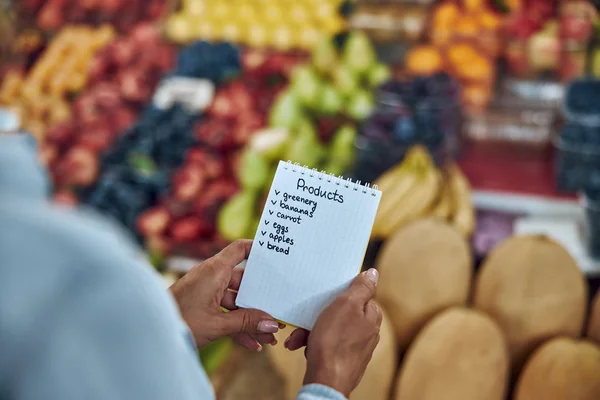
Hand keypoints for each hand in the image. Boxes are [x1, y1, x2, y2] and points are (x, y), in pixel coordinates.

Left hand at [170, 239, 281, 350]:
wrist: (149, 334)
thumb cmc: (180, 322)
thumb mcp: (218, 324)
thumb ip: (247, 322)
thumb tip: (272, 323)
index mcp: (214, 270)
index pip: (240, 249)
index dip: (257, 249)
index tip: (275, 255)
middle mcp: (211, 277)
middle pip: (242, 281)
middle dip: (260, 299)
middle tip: (279, 308)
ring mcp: (206, 292)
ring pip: (235, 301)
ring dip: (251, 319)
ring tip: (270, 336)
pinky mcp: (201, 307)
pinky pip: (224, 313)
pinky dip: (237, 326)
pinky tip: (253, 344)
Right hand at [285, 269, 381, 397]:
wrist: (326, 380)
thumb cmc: (335, 342)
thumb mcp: (347, 305)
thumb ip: (361, 288)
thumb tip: (373, 273)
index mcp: (370, 316)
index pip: (356, 295)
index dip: (338, 295)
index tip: (324, 297)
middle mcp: (366, 332)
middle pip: (339, 313)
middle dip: (318, 315)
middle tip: (305, 319)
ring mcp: (354, 347)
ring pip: (329, 329)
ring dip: (310, 330)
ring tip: (297, 338)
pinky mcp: (342, 359)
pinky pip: (325, 344)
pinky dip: (312, 344)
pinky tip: (302, 347)